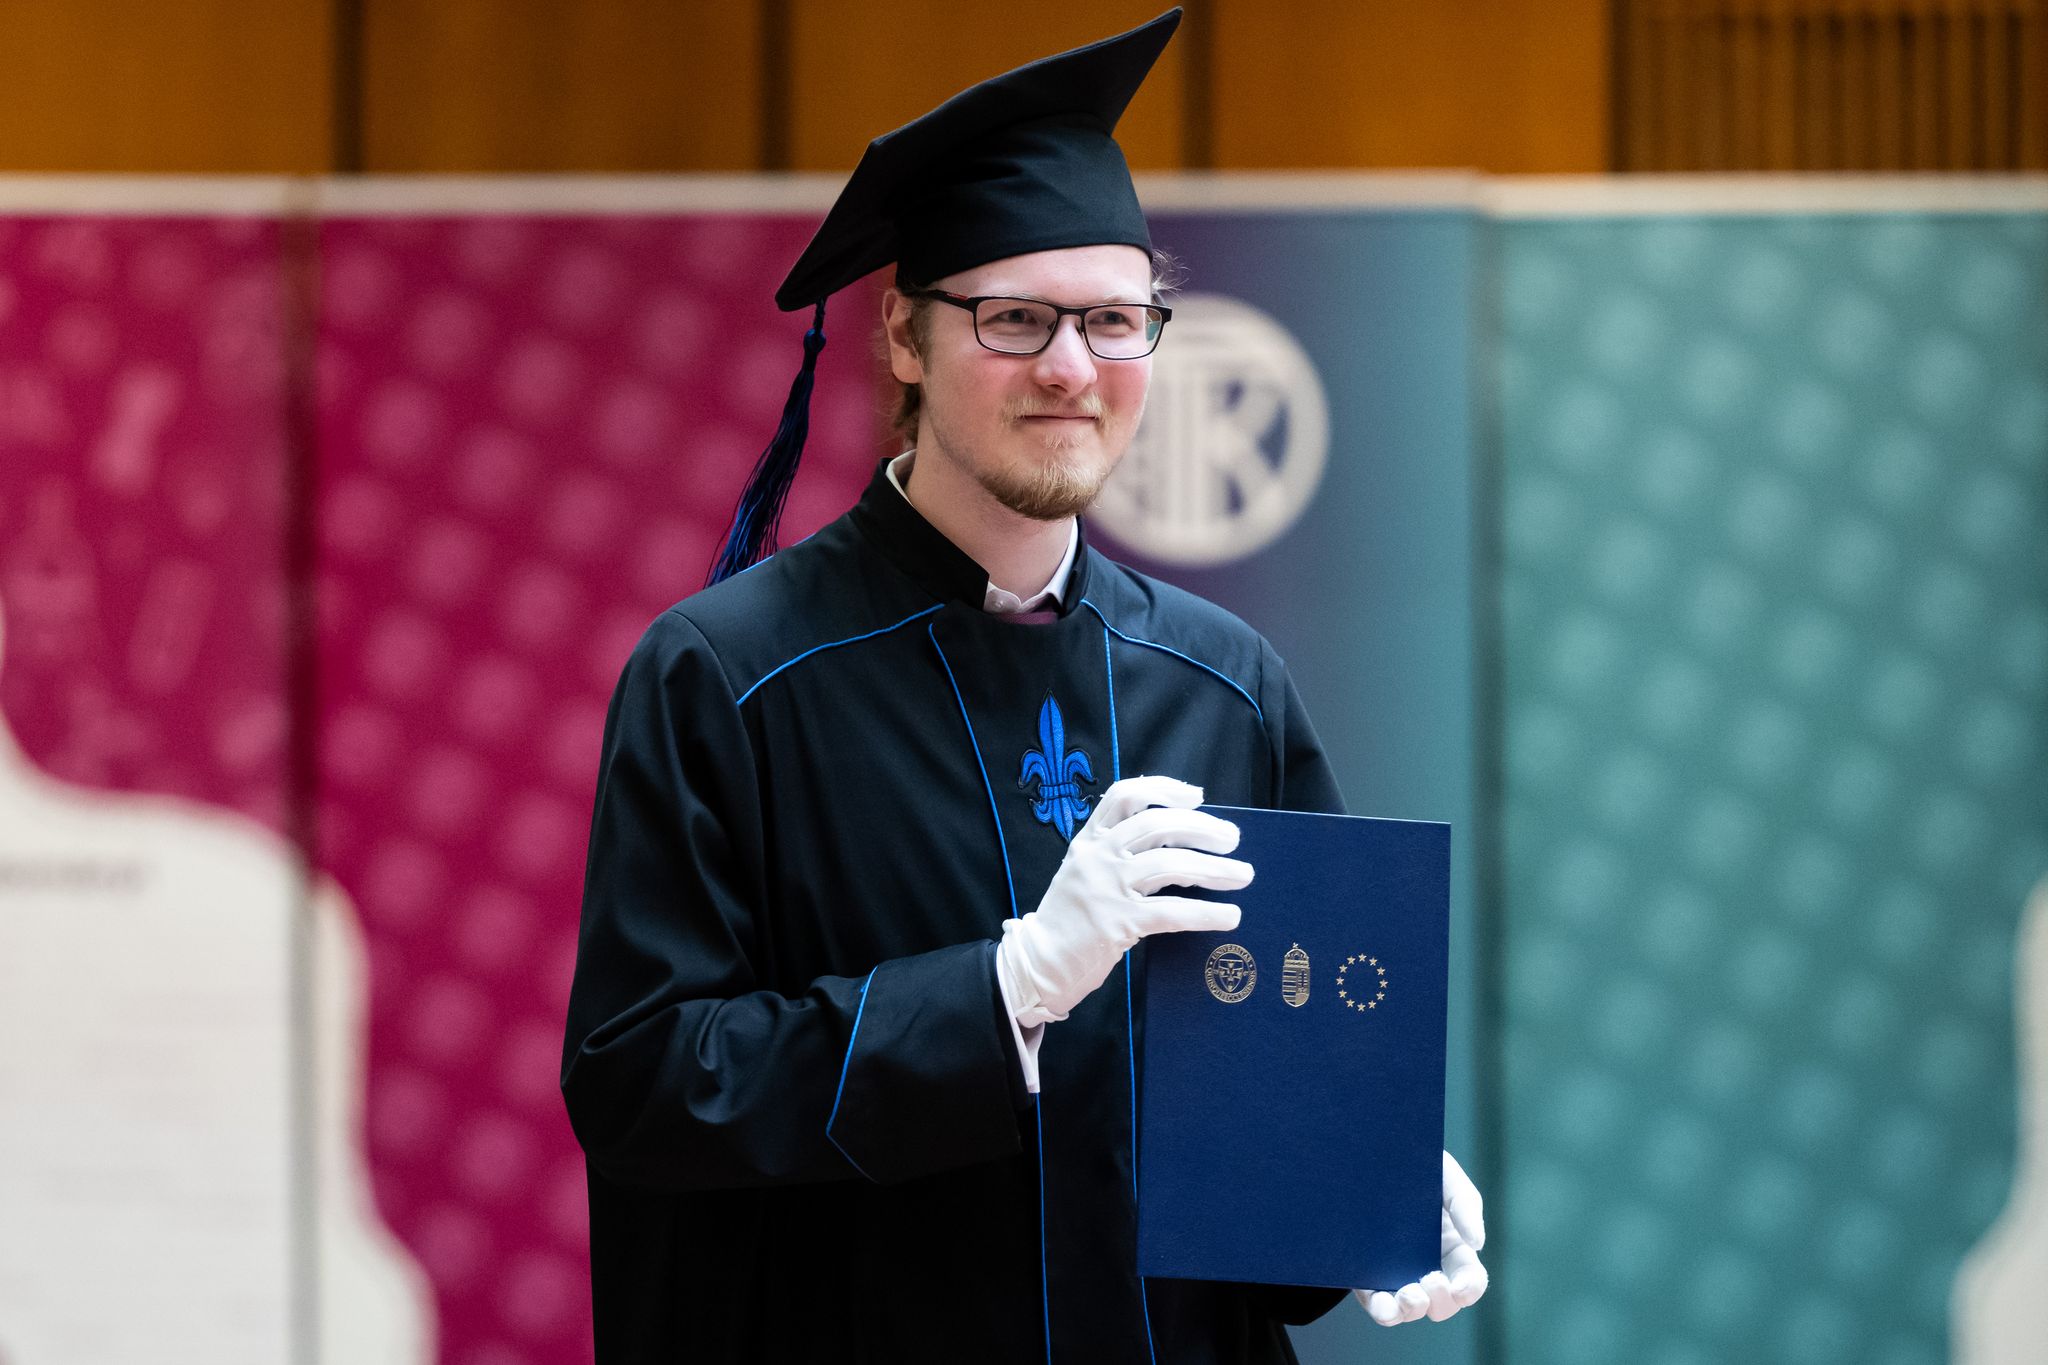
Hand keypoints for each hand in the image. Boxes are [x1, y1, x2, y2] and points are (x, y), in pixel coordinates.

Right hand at [995, 775, 1250, 1024]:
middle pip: (1157, 825)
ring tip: (1243, 875)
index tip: (1196, 796)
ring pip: (1170, 865)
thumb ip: (1123, 855)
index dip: (1164, 789)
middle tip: (1232, 838)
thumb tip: (1182, 843)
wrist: (1038, 964)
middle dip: (1202, 827)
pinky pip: (1172, 912)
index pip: (1124, 795)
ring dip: (1214, 869)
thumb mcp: (1087, 874)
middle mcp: (1096, 857)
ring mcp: (1105, 888)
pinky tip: (1229, 916)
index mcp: (1089, 840)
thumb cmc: (1071, 921)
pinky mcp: (1116, 923)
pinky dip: (1206, 912)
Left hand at [1354, 1151, 1487, 1325]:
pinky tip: (1384, 1301)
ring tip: (1409, 1294)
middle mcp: (1427, 1266)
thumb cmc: (1415, 1166)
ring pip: (1411, 1310)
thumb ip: (1465, 1204)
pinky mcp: (1368, 1277)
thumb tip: (1477, 1244)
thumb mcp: (1445, 1175)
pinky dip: (1384, 1312)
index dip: (1470, 1289)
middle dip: (1441, 1301)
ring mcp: (1397, 1274)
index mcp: (1452, 1247)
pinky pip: (1379, 1307)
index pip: (1470, 1280)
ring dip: (1414, 1310)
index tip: (1459, 1286)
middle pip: (1443, 1304)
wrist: (1365, 1156)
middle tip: (1430, 1282)